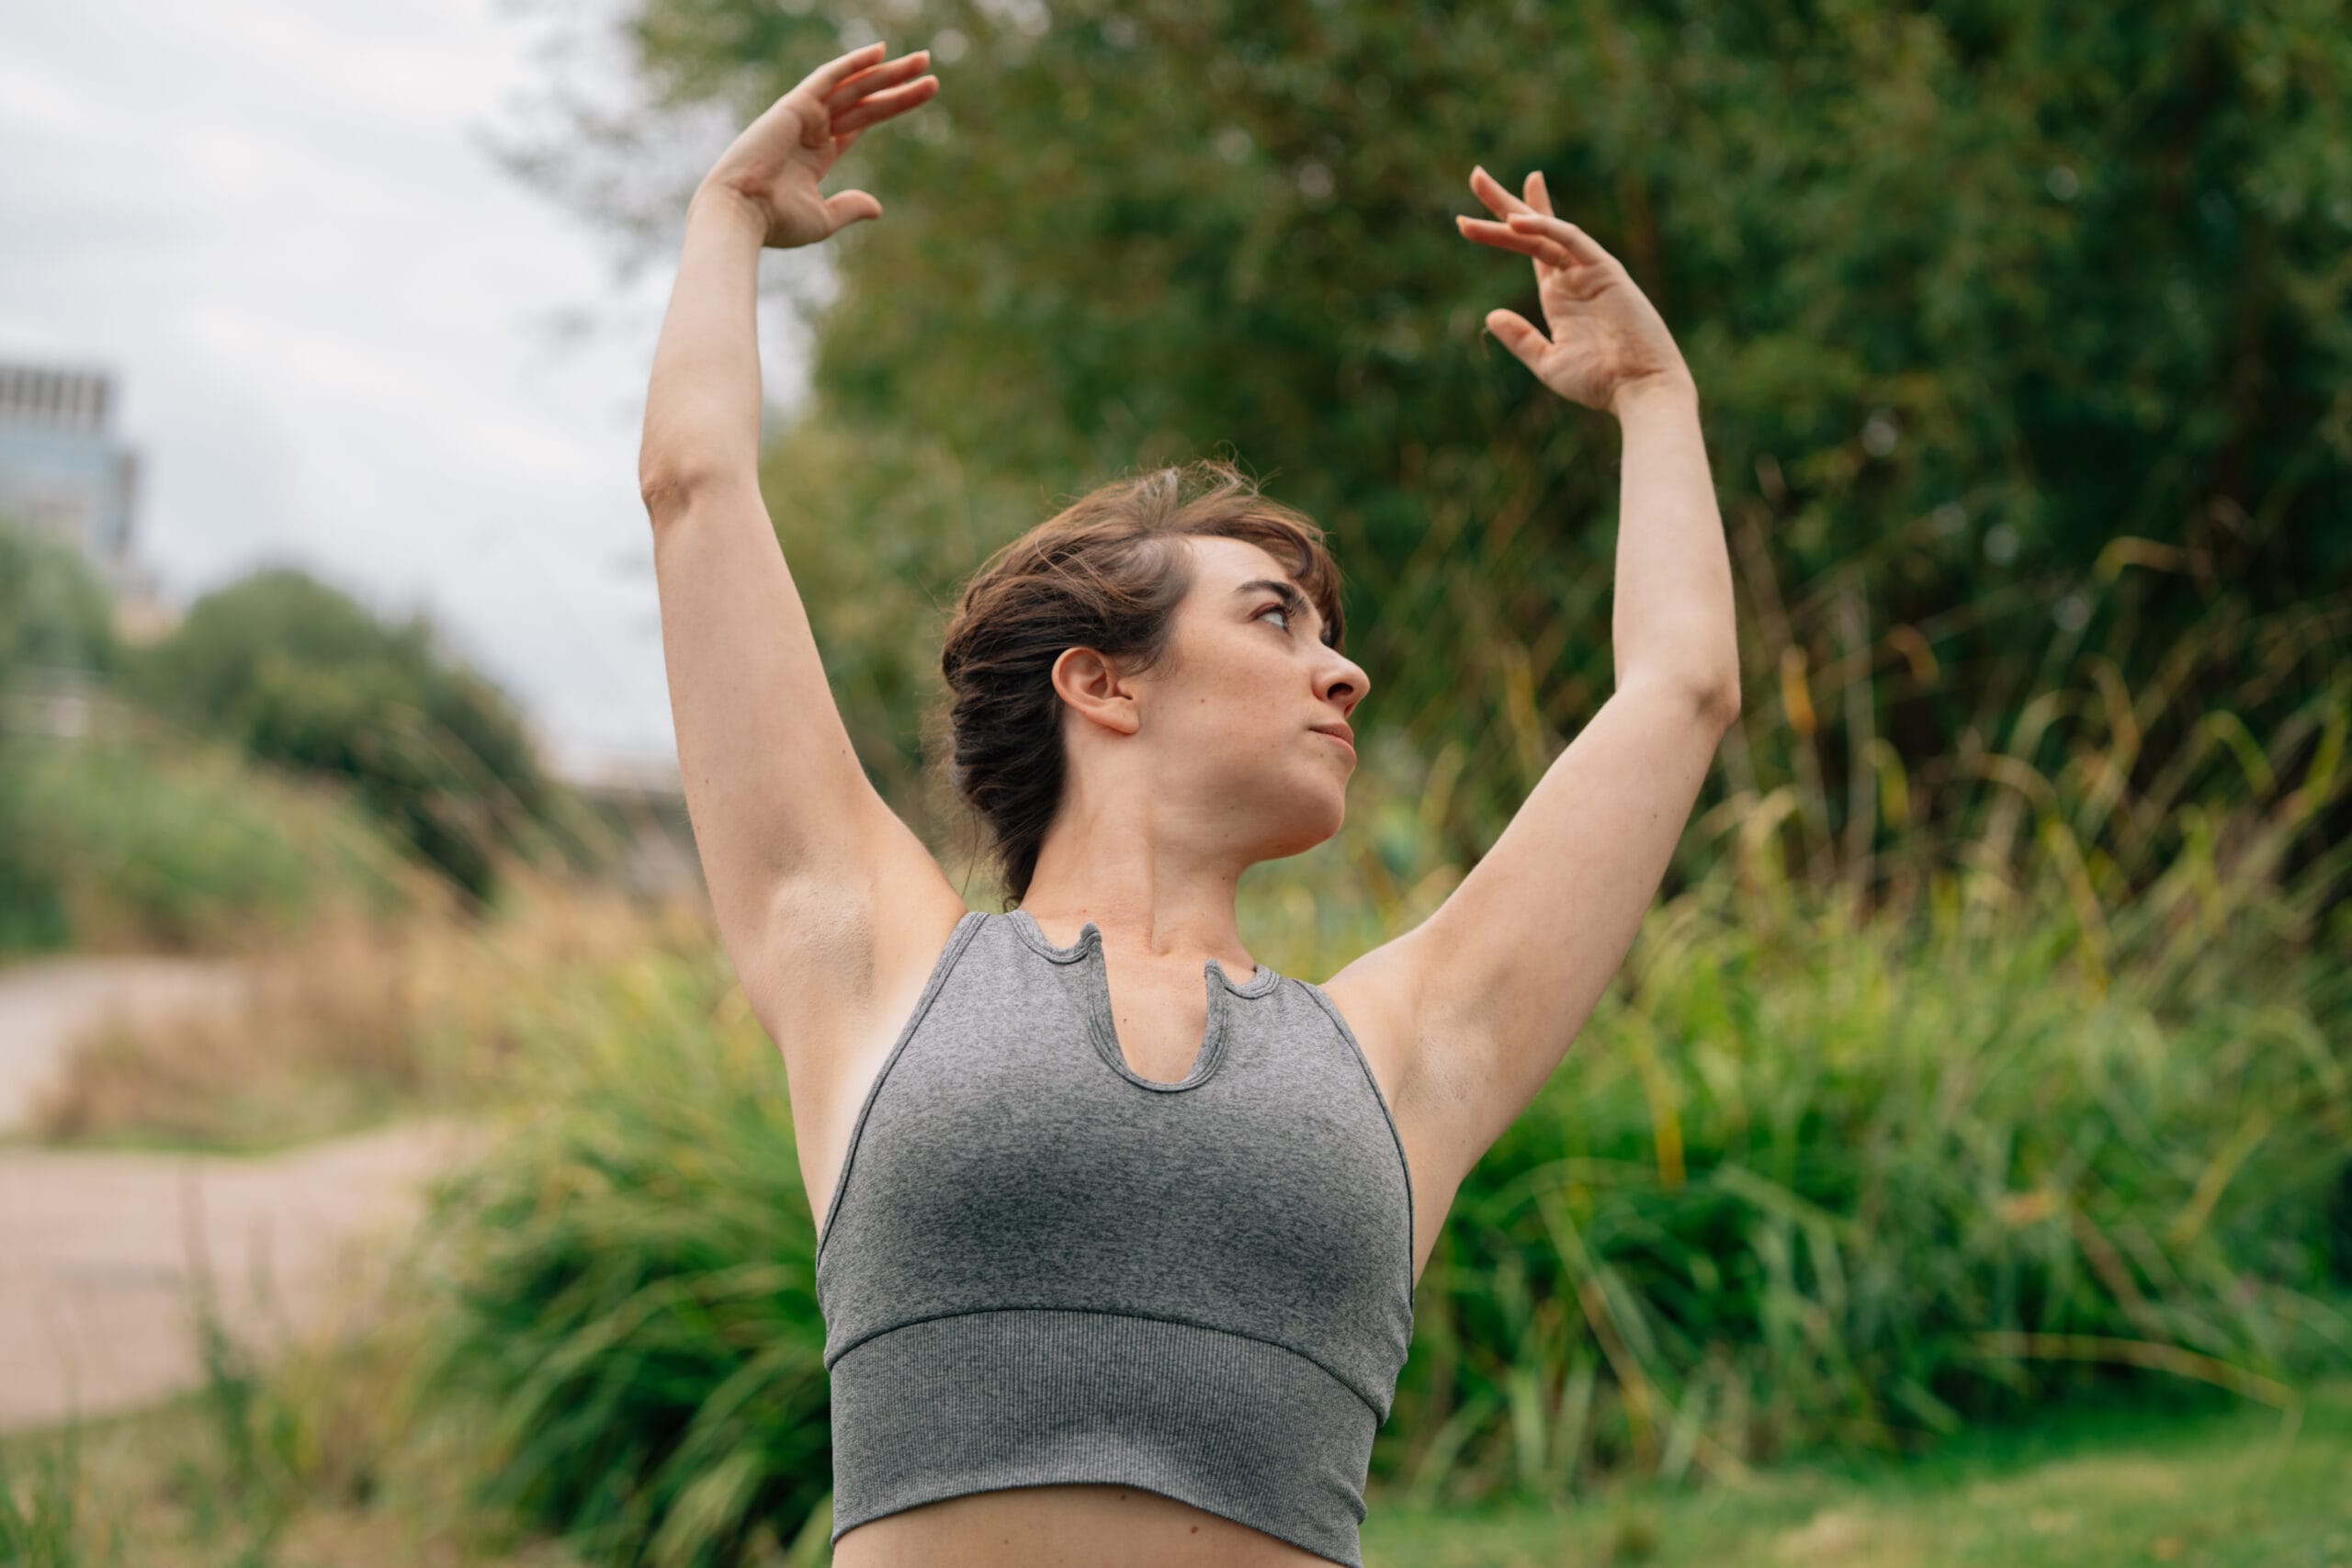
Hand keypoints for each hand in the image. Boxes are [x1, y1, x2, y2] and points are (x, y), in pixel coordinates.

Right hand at [697, 42, 939, 248]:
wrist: (742, 213)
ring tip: (923, 60)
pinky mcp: (796, 105)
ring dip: (888, 72)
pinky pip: (830, 77)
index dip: (888, 106)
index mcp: (816, 155)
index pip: (860, 123)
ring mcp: (804, 115)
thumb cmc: (776, 223)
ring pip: (854, 87)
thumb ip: (849, 207)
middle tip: (931, 72)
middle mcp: (812, 130)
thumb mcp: (822, 218)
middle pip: (865, 102)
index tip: (918, 94)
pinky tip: (881, 51)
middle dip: (898, 86)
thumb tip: (878, 208)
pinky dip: (853, 63)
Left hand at [1456, 166, 1689, 416]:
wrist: (1640, 389)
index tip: (1472, 215)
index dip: (1504, 229)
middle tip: (1475, 176)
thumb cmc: (1600, 381)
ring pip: (1543, 232)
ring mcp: (1588, 270)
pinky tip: (1516, 222)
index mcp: (1560, 296)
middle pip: (1532, 231)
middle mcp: (1572, 277)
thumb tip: (1490, 315)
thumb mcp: (1549, 361)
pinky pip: (1570, 240)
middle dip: (1503, 203)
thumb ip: (1522, 339)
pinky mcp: (1605, 270)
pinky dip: (1545, 228)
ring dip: (1511, 212)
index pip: (1529, 250)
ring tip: (1478, 188)